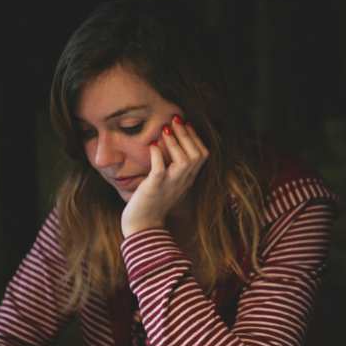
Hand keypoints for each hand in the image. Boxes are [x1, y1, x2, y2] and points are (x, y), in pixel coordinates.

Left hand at [120, 115, 208, 237]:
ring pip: (185, 161)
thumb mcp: (168, 183)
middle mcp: (183, 182)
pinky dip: (158, 156)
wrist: (143, 226)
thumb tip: (165, 144)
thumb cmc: (152, 203)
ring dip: (175, 142)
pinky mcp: (155, 187)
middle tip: (175, 119)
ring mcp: (170, 185)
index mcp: (188, 180)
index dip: (195, 138)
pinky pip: (160, 169)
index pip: (202, 155)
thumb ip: (171, 167)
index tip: (186, 124)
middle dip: (187, 134)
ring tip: (165, 129)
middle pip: (197, 155)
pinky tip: (153, 146)